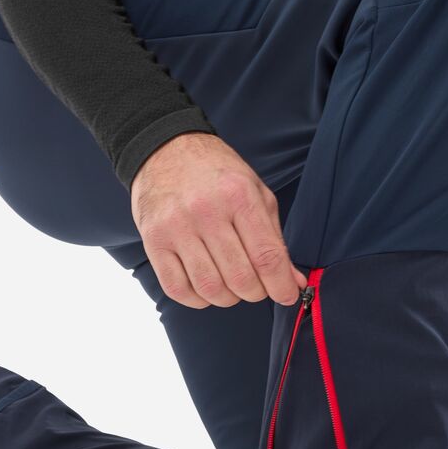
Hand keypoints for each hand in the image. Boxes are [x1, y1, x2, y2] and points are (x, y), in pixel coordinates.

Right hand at [131, 132, 305, 308]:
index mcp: (238, 196)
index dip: (281, 285)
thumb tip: (293, 281)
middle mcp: (207, 211)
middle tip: (255, 286)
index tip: (286, 295)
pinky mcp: (154, 240)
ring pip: (210, 288)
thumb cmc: (216, 174)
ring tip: (229, 286)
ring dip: (226, 298)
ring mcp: (176, 227)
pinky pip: (177, 288)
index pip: (266, 256)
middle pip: (240, 278)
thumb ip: (274, 238)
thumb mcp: (254, 192)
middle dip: (255, 293)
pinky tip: (204, 288)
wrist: (165, 149)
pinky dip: (196, 299)